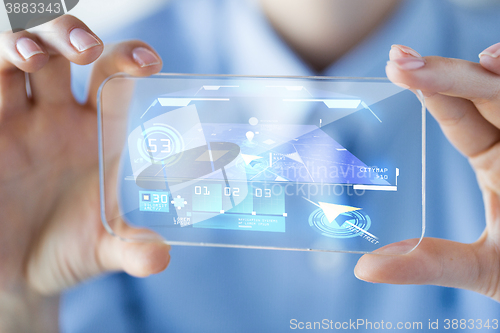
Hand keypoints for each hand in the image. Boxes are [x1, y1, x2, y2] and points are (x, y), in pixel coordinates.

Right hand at [0, 15, 169, 330]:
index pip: (113, 78)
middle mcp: (56, 117)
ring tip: (31, 56)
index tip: (150, 62)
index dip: (129, 58)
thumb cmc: (66, 252)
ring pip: (13, 57)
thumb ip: (132, 249)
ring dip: (20, 43)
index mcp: (96, 134)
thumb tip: (161, 258)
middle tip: (85, 48)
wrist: (18, 275)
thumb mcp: (103, 251)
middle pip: (61, 51)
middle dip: (69, 35)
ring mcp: (14, 121)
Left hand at [354, 43, 499, 300]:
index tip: (394, 67)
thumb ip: (433, 263)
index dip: (430, 90)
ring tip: (482, 60)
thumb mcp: (485, 268)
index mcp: (495, 160)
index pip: (458, 116)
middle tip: (401, 59)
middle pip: (485, 94)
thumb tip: (365, 268)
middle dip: (448, 73)